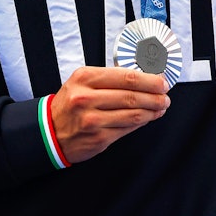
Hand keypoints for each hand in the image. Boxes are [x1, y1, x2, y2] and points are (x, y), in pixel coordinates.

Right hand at [49, 66, 170, 162]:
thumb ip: (110, 78)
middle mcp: (86, 98)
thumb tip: (145, 78)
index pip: (126, 77)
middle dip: (156, 97)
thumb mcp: (82, 83)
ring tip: (161, 107)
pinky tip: (148, 118)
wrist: (49, 131)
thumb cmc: (70, 104)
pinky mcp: (98, 138)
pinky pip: (127, 129)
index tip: (162, 82)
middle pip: (132, 96)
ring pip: (133, 114)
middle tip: (166, 96)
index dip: (150, 80)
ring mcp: (92, 120)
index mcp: (84, 79)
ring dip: (153, 111)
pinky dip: (142, 122)